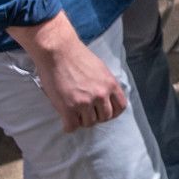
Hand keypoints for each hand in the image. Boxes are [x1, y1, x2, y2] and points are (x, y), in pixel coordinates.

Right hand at [10, 13, 127, 131]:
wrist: (58, 51)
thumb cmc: (77, 56)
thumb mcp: (100, 69)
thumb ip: (105, 84)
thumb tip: (106, 98)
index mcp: (111, 84)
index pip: (120, 107)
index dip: (112, 112)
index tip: (103, 111)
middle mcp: (101, 95)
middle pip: (105, 118)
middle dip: (96, 116)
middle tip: (85, 111)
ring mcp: (85, 102)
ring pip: (88, 123)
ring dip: (81, 120)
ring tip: (74, 111)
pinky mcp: (68, 107)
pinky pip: (71, 127)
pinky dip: (68, 125)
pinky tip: (65, 118)